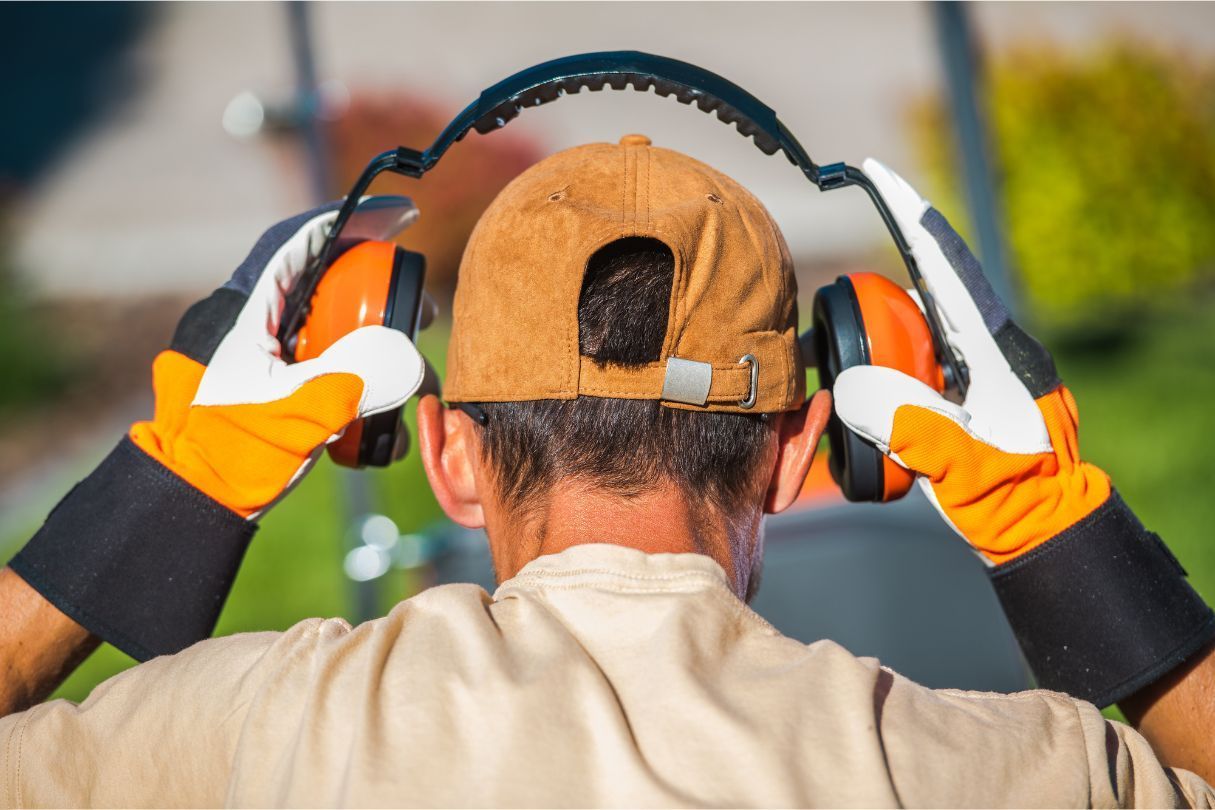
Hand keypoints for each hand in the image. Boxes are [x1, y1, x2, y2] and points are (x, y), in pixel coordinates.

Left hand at [129, 202, 423, 517]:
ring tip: (416, 385)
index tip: (400, 215)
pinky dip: (370, 395)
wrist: (198, 500)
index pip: (302, 246)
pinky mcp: (289, 392)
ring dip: (386, 357)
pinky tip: (388, 433)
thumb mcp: (294, 411)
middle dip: (386, 299)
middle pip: (333, 287)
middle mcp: (265, 326)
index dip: (351, 222)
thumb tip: (412, 361)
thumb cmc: (229, 453)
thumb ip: (351, 382)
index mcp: (251, 311)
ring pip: (342, 334)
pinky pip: (339, 376)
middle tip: (423, 315)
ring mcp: (277, 359)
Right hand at [830, 159, 1212, 710]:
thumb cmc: (1014, 501)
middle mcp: (991, 349)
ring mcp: (984, 369)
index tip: (876, 174)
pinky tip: (875, 388)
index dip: (909, 217)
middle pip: (930, 289)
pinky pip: (925, 358)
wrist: (1045, 530)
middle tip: (842, 299)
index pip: (945, 268)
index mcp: (995, 352)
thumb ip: (910, 424)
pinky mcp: (973, 390)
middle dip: (884, 281)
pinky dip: (894, 363)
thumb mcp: (960, 466)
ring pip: (925, 326)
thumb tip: (852, 386)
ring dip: (886, 332)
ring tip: (852, 352)